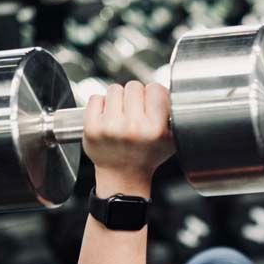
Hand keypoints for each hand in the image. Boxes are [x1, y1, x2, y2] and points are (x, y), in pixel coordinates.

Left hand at [84, 81, 175, 195]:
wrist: (123, 177)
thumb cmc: (146, 157)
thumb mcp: (170, 141)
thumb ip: (170, 115)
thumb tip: (164, 92)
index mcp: (155, 130)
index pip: (155, 89)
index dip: (153, 95)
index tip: (151, 104)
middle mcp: (133, 128)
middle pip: (134, 86)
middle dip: (134, 97)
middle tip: (134, 112)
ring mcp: (111, 127)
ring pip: (114, 89)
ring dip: (117, 99)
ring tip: (120, 116)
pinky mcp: (93, 127)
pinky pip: (95, 98)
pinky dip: (100, 105)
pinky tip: (107, 119)